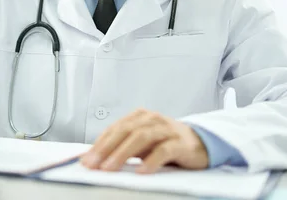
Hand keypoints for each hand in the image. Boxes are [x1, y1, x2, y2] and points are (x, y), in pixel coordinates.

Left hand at [81, 109, 208, 173]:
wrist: (200, 142)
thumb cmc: (165, 143)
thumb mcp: (142, 143)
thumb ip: (122, 146)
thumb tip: (96, 158)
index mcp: (139, 116)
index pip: (114, 129)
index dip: (98, 144)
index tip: (86, 159)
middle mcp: (151, 119)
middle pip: (124, 131)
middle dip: (105, 148)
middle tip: (93, 164)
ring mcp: (166, 129)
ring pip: (141, 137)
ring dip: (122, 153)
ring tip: (110, 167)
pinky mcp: (181, 143)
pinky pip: (164, 150)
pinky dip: (151, 160)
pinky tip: (141, 171)